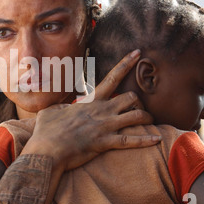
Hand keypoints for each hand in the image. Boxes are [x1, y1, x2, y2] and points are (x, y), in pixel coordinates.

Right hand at [22, 50, 160, 171]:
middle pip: (131, 98)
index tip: (138, 53)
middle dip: (139, 102)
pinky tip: (157, 139)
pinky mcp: (105, 143)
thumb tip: (62, 107)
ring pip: (136, 116)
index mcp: (90, 101)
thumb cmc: (46, 130)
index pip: (112, 77)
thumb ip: (61, 106)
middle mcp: (101, 111)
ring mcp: (105, 127)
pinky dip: (146, 140)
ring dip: (146, 118)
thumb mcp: (51, 111)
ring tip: (151, 122)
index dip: (126, 63)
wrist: (47, 150)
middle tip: (139, 108)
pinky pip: (131, 140)